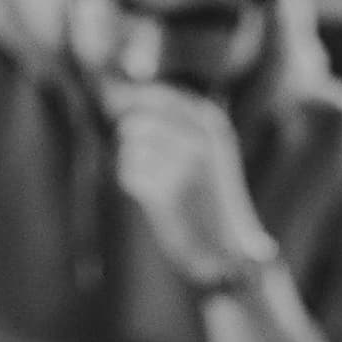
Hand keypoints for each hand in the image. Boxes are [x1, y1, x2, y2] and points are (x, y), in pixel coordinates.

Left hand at [108, 82, 268, 287]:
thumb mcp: (207, 151)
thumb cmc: (208, 199)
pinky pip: (128, 172)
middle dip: (131, 139)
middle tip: (146, 162)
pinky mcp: (166, 190)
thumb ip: (174, 120)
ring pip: (129, 147)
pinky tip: (153, 198)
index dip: (134, 98)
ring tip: (156, 182)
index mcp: (213, 125)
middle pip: (137, 121)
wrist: (223, 250)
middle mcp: (200, 139)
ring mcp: (184, 164)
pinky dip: (133, 185)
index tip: (120, 105)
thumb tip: (118, 91)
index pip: (161, 95)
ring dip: (134, 164)